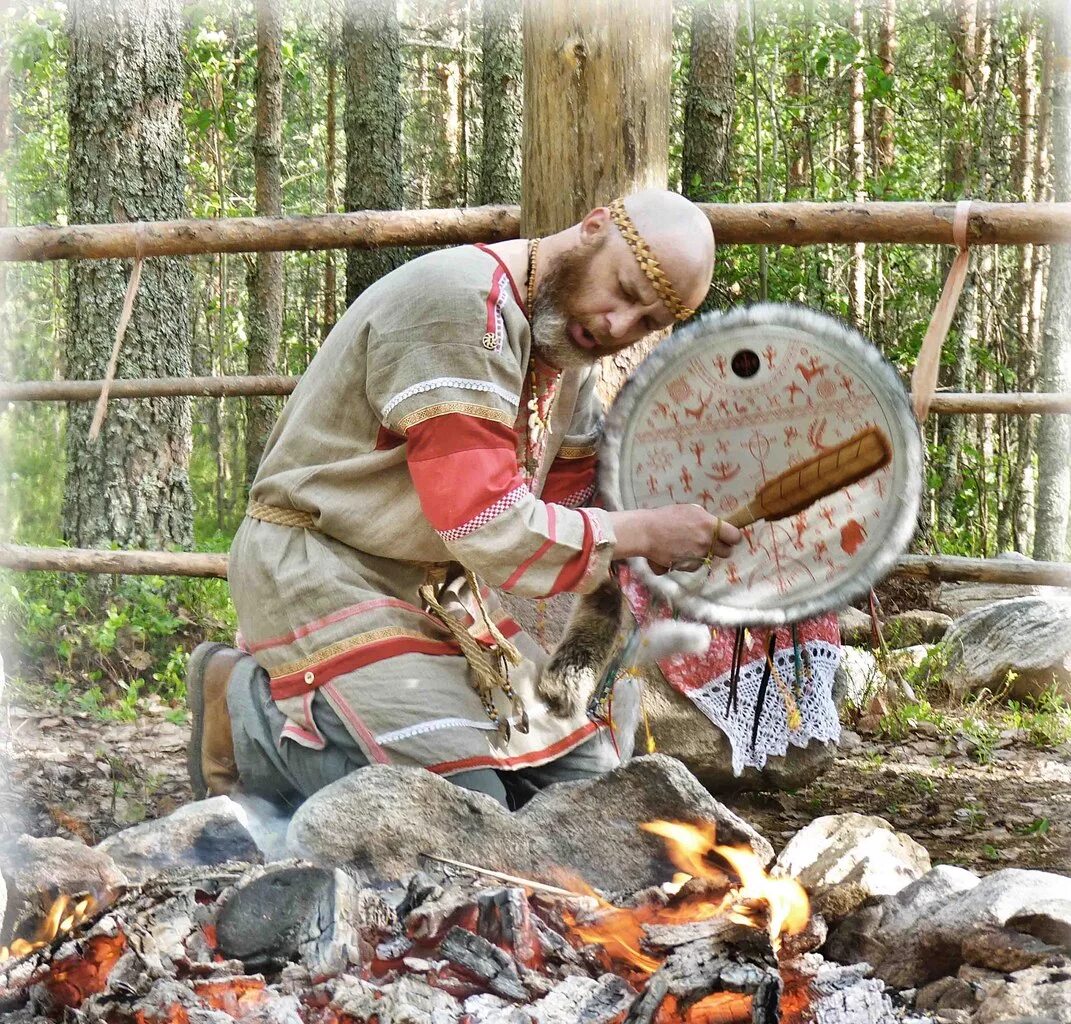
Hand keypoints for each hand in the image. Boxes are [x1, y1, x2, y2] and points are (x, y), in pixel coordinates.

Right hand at [609, 505, 741, 569]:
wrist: (646, 532)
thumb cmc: (666, 517)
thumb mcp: (689, 510)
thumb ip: (705, 519)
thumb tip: (714, 526)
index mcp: (710, 525)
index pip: (735, 537)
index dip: (732, 538)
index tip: (728, 538)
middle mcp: (707, 542)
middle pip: (727, 552)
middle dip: (720, 548)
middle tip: (710, 543)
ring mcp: (698, 556)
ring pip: (709, 559)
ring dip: (703, 555)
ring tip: (687, 546)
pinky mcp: (688, 566)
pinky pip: (695, 565)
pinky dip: (689, 561)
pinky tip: (678, 552)